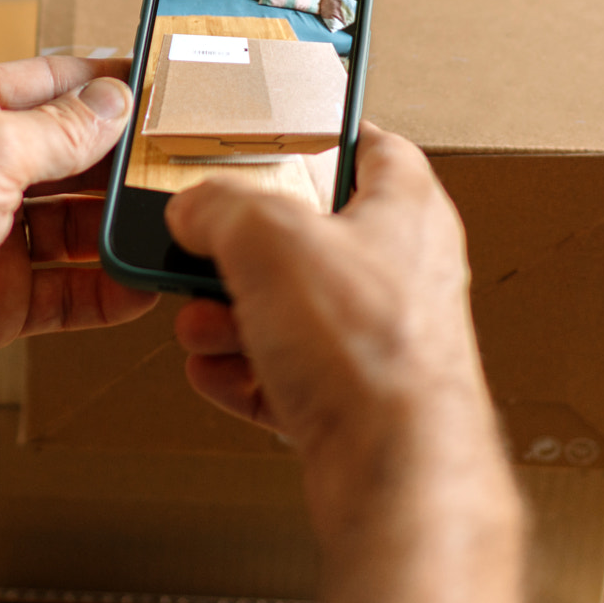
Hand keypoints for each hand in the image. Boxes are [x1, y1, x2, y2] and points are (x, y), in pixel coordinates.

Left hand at [0, 54, 157, 426]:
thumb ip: (59, 131)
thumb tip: (113, 104)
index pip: (43, 85)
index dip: (101, 86)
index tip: (160, 87)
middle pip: (63, 158)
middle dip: (118, 160)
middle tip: (183, 159)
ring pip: (68, 228)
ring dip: (117, 226)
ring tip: (175, 218)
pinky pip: (63, 294)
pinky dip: (104, 291)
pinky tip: (143, 283)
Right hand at [165, 124, 521, 602]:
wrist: (394, 469)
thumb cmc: (374, 353)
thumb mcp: (271, 236)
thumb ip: (221, 204)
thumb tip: (196, 208)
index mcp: (407, 209)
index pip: (370, 144)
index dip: (319, 133)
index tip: (275, 134)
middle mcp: (401, 272)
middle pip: (310, 236)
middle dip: (243, 247)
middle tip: (205, 246)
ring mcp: (378, 340)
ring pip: (292, 310)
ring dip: (233, 315)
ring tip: (200, 320)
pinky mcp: (354, 401)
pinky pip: (285, 373)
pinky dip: (243, 372)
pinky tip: (215, 370)